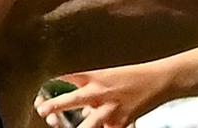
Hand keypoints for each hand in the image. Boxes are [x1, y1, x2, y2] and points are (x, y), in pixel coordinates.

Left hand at [33, 64, 170, 127]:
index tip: (38, 90)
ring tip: (61, 127)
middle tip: (42, 110)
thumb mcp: (107, 76)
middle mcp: (101, 91)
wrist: (159, 79)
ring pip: (91, 122)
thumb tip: (81, 111)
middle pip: (74, 98)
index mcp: (95, 76)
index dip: (51, 82)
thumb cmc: (132, 76)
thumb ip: (91, 90)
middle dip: (56, 105)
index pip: (68, 77)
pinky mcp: (122, 120)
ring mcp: (112, 107)